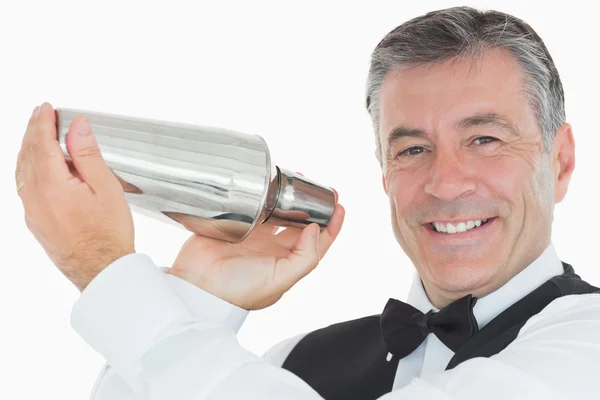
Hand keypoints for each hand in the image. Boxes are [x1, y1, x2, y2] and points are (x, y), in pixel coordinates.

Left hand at [15, 103, 134, 290]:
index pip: (41, 144)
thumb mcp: (105, 188)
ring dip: (27, 149)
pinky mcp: (34, 223)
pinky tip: (36, 166)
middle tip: (39, 114)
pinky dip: (27, 168)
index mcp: (52, 187)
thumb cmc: (109, 234)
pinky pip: (23, 187)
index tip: (46, 108)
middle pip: (26, 155)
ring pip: (21, 171)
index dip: (42, 123)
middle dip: (32, 131)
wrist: (101, 270)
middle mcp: (34, 199)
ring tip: (36, 135)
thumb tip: (77, 126)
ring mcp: (31, 212)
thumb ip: (88, 155)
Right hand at [168, 191, 344, 309]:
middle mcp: (273, 249)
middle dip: (314, 206)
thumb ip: (304, 258)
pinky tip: (272, 183)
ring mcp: (254, 236)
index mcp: (286, 263)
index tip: (339, 205)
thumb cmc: (238, 290)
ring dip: (290, 197)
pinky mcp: (236, 225)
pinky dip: (266, 195)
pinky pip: (256, 206)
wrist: (197, 285)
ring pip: (279, 212)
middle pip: (300, 223)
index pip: (316, 243)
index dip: (331, 225)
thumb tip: (315, 229)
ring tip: (299, 179)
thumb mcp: (280, 280)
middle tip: (322, 188)